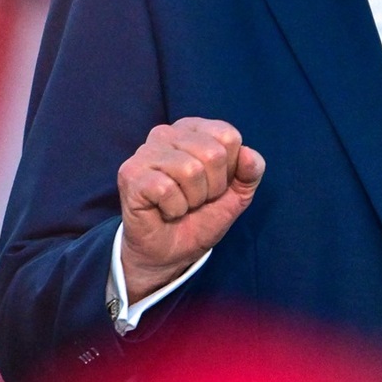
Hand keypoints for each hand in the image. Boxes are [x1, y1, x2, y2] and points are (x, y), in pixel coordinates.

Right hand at [117, 118, 264, 299]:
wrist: (170, 253)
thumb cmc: (200, 217)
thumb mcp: (236, 194)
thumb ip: (251, 172)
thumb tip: (249, 154)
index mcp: (193, 129)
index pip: (229, 136)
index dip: (230, 170)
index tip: (214, 185)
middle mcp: (166, 133)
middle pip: (213, 153)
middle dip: (212, 188)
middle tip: (196, 200)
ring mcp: (145, 152)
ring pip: (190, 170)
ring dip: (193, 200)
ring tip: (181, 205)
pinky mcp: (130, 174)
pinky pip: (167, 189)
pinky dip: (174, 209)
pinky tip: (165, 211)